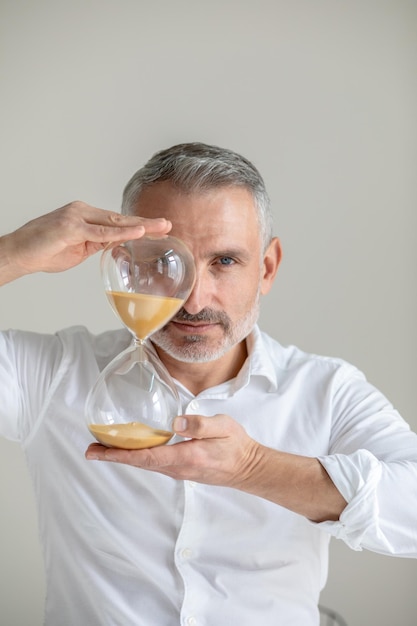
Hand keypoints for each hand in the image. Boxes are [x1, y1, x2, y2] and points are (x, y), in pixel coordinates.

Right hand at [0, 201, 170, 281]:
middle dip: (147, 222)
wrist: (19, 253)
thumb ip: (96, 245)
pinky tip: (138, 232)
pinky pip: (101, 232)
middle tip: (169, 224)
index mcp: (86, 216)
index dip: (140, 224)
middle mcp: (83, 211)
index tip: (160, 227)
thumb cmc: (44, 252)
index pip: (118, 221)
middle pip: (121, 218)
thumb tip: (114, 246)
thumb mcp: (78, 250)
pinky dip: (121, 233)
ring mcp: (77, 217)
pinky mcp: (71, 227)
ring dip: (140, 225)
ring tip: (161, 227)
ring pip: (115, 222)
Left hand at [85, 413, 259, 488]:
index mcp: (186, 456)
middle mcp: (178, 468)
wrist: (248, 468)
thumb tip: (176, 422)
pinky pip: (154, 463)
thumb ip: (200, 424)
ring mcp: (178, 470)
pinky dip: (137, 457)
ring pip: (145, 464)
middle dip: (114, 456)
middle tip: (90, 450)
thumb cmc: (236, 446)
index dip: (121, 454)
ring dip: (124, 457)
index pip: (146, 456)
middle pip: (139, 462)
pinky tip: (131, 449)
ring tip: (104, 448)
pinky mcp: (181, 468)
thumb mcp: (223, 427)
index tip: (100, 452)